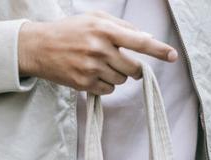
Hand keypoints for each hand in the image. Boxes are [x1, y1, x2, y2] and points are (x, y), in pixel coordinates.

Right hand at [17, 12, 177, 94]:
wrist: (38, 47)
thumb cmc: (70, 30)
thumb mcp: (94, 18)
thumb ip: (121, 26)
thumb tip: (146, 38)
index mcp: (104, 29)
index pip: (139, 41)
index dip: (158, 50)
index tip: (173, 56)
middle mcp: (99, 48)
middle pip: (134, 67)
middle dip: (134, 68)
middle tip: (124, 62)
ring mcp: (91, 68)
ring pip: (122, 80)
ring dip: (117, 75)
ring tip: (100, 65)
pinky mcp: (84, 83)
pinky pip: (109, 90)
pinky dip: (106, 85)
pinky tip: (92, 74)